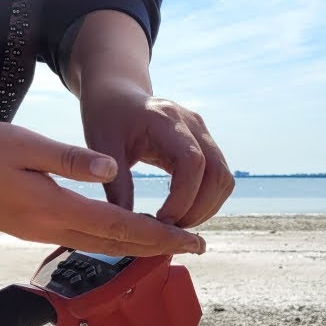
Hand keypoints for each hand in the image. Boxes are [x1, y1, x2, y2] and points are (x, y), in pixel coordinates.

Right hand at [0, 119, 205, 256]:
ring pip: (95, 245)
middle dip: (155, 247)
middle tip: (192, 246)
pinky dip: (104, 239)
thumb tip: (111, 167)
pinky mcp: (24, 226)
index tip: (192, 239)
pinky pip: (76, 239)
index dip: (160, 235)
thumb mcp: (25, 143)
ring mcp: (34, 230)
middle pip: (113, 245)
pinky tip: (112, 233)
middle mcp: (47, 226)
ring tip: (161, 242)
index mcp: (53, 207)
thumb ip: (70, 159)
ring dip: (130, 246)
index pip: (119, 226)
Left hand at [80, 79, 233, 227]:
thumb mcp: (102, 146)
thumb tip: (126, 227)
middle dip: (198, 209)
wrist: (119, 94)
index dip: (183, 197)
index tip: (162, 220)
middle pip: (216, 172)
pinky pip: (219, 177)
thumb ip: (115, 184)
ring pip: (223, 178)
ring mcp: (203, 132)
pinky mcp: (205, 143)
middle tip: (170, 231)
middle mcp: (192, 123)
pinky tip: (183, 213)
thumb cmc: (107, 117)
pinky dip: (207, 200)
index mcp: (165, 119)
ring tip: (176, 226)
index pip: (192, 161)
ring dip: (206, 208)